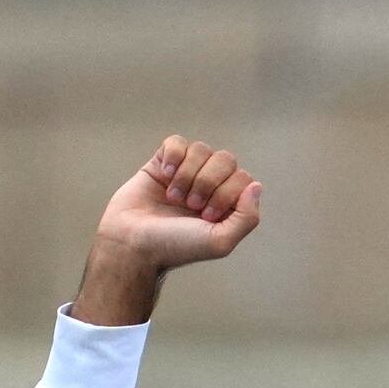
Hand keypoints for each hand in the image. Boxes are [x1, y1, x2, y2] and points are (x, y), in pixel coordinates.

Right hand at [77, 137, 260, 325]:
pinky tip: (164, 176)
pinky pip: (176, 142)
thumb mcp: (221, 241)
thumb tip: (256, 185)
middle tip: (191, 205)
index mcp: (229, 203)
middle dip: (208, 182)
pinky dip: (173, 157)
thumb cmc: (176, 245)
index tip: (206, 215)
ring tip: (174, 196)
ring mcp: (186, 172)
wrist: (132, 241)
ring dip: (188, 174)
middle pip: (226, 159)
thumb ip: (247, 217)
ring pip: (201, 149)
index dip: (227, 193)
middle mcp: (210, 185)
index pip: (243, 178)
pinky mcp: (161, 163)